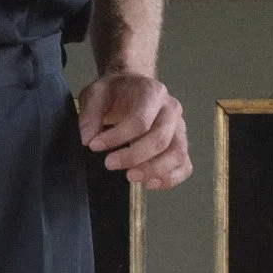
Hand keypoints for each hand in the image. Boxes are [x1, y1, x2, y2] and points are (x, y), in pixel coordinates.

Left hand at [75, 71, 189, 188]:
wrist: (131, 89)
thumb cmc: (116, 92)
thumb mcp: (96, 93)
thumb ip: (90, 114)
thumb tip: (88, 138)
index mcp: (152, 92)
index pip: (140, 120)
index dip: (117, 137)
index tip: (94, 145)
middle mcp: (171, 109)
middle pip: (160, 140)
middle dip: (133, 157)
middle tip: (110, 164)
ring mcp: (179, 128)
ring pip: (177, 154)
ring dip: (153, 170)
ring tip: (130, 176)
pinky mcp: (180, 144)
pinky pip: (184, 165)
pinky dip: (170, 178)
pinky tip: (149, 183)